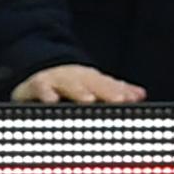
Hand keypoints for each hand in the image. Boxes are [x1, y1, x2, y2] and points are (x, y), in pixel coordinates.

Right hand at [12, 64, 146, 104]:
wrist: (34, 73)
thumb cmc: (67, 86)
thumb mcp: (90, 86)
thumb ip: (114, 90)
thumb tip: (140, 94)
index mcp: (89, 79)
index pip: (107, 84)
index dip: (118, 91)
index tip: (129, 99)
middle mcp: (73, 77)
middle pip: (92, 82)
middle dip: (105, 90)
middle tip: (118, 99)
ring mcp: (54, 80)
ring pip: (68, 83)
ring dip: (78, 90)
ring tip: (88, 99)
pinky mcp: (33, 86)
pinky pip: (39, 88)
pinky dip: (45, 93)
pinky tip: (51, 100)